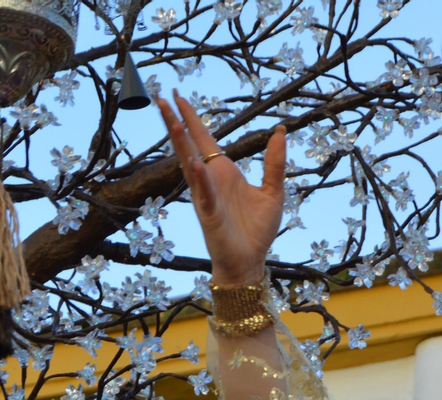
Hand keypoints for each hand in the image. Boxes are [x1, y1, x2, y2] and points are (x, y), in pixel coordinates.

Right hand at [156, 91, 285, 285]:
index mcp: (223, 172)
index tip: (178, 97)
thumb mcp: (273, 191)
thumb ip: (275, 163)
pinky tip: (195, 164)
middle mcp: (210, 180)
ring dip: (180, 144)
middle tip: (161, 98)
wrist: (250, 261)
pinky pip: (204, 194)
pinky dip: (200, 180)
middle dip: (176, 123)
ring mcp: (206, 196)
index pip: (203, 140)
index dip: (191, 119)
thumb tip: (280, 131)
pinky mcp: (210, 215)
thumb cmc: (257, 230)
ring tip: (172, 122)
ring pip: (189, 165)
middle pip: (189, 146)